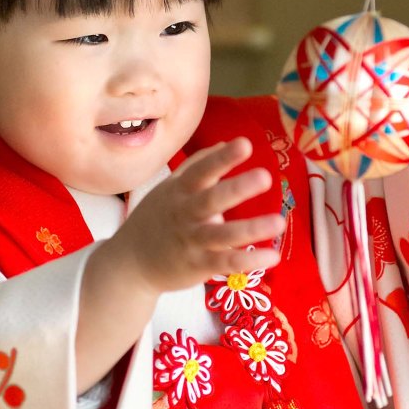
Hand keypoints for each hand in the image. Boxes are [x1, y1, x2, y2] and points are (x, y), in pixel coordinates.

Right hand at [103, 138, 284, 295]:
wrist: (130, 262)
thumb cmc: (156, 219)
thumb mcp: (170, 189)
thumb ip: (198, 166)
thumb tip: (225, 143)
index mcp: (179, 191)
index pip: (201, 171)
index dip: (222, 159)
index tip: (245, 144)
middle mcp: (185, 214)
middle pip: (211, 200)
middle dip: (237, 188)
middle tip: (265, 176)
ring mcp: (191, 241)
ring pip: (222, 236)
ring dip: (251, 229)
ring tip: (279, 221)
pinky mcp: (197, 266)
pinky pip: (225, 263)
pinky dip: (249, 261)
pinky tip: (273, 256)